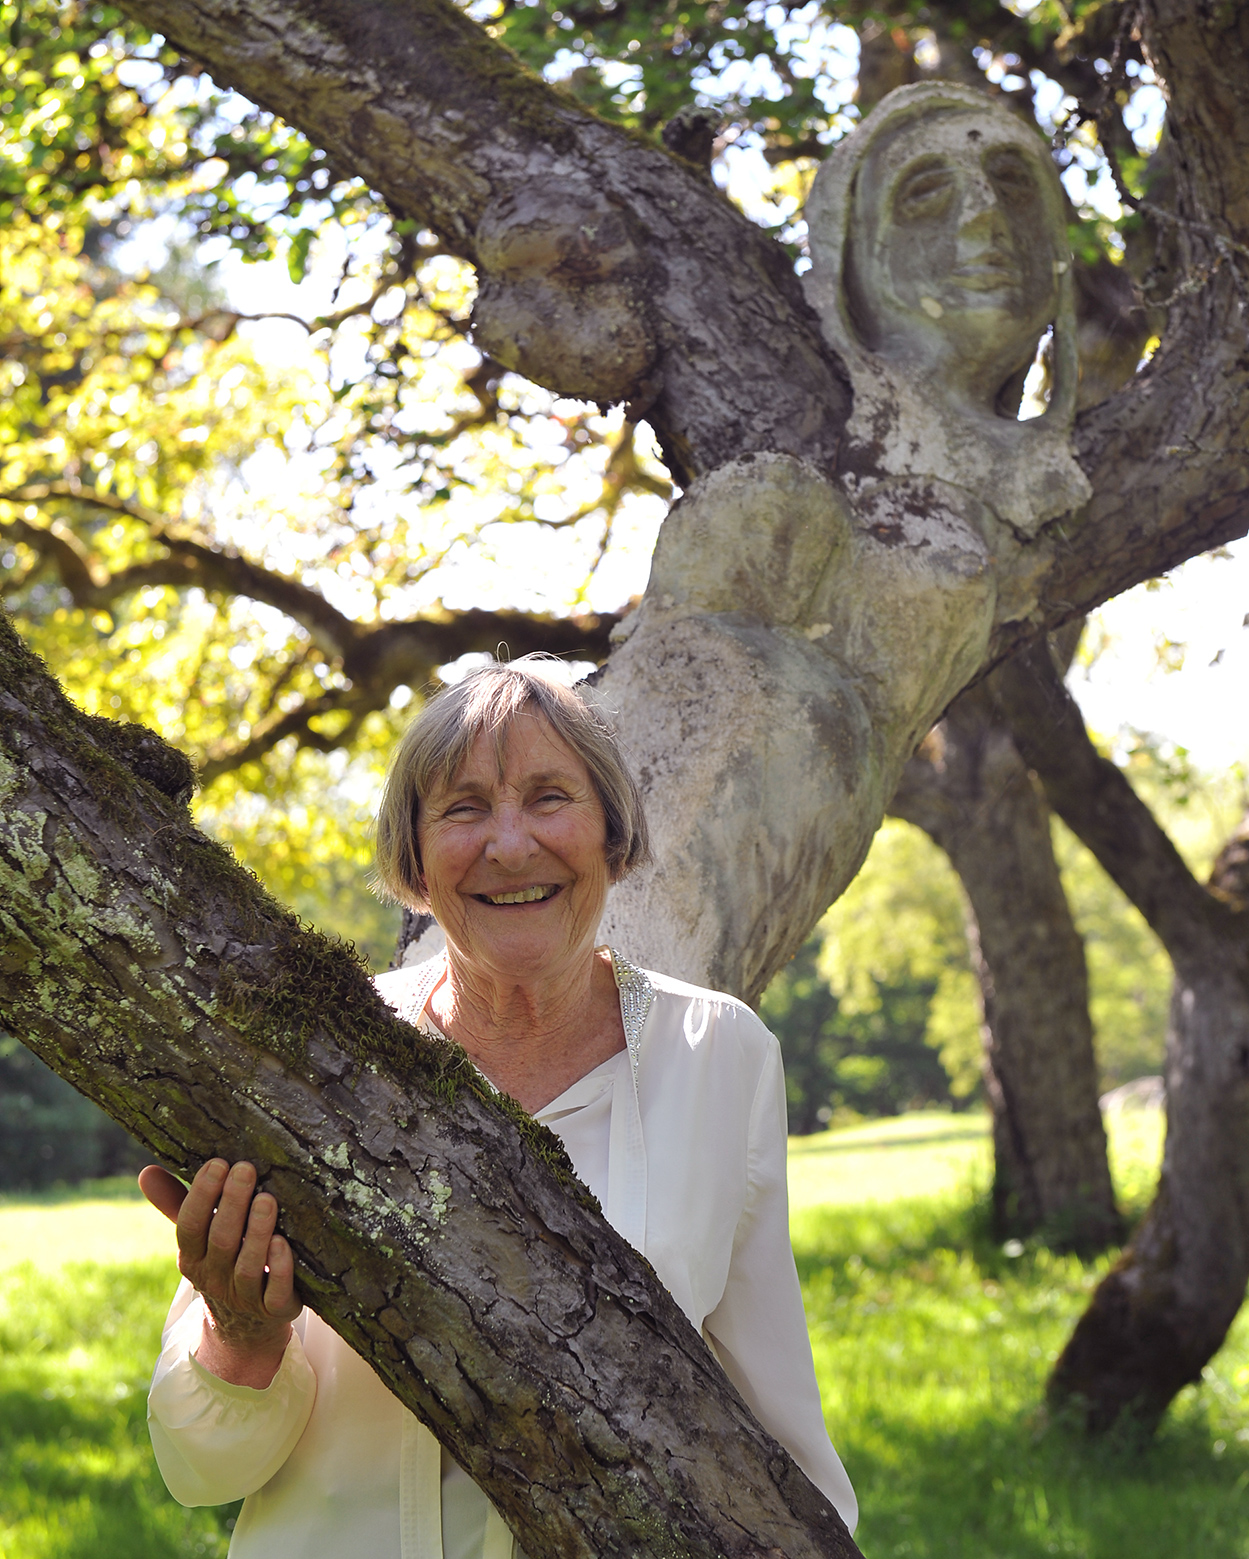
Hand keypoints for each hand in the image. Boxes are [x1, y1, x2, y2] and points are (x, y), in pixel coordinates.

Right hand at [140, 1159, 300, 1387]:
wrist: (244, 1325)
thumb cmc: (221, 1261)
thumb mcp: (197, 1238)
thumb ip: (175, 1203)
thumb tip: (145, 1171)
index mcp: (192, 1257)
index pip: (190, 1226)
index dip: (201, 1195)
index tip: (217, 1163)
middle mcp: (215, 1277)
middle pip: (221, 1240)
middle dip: (232, 1204)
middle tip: (246, 1169)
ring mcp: (244, 1296)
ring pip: (248, 1265)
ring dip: (256, 1231)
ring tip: (267, 1199)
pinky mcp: (275, 1309)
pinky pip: (275, 1291)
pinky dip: (279, 1268)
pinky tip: (283, 1243)